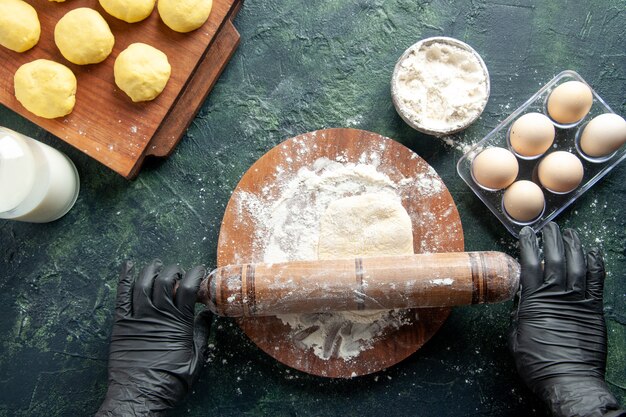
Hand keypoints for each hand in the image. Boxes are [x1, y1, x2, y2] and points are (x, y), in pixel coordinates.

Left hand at [97, 260, 212, 416]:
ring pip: (143, 283)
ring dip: (152, 269)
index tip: (200, 269)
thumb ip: (201, 334)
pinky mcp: (122, 324)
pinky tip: (127, 265)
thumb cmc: (170, 382)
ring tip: (158, 264)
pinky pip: (121, 296)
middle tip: (178, 271)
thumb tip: (208, 315)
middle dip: (174, 269)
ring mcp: (138, 318)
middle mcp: (158, 315)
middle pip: (166, 280)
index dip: (195, 274)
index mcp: (179, 322)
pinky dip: (123, 278)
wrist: (140, 396)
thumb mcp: (196, 359)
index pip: (188, 288)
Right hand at [509, 222, 622, 416]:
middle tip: (551, 226)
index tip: (527, 233)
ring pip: (578, 264)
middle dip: (552, 239)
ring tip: (571, 233)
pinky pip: (597, 280)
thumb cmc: (537, 362)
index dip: (529, 246)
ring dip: (574, 246)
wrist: (568, 380)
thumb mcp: (516, 335)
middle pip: (556, 258)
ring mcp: (579, 301)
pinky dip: (596, 264)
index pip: (531, 264)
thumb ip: (520, 313)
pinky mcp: (594, 309)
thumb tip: (522, 298)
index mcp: (534, 301)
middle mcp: (558, 295)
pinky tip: (593, 252)